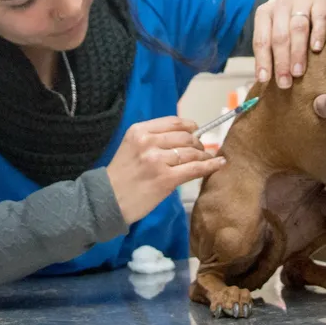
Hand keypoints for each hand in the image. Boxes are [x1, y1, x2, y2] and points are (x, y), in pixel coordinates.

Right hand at [107, 117, 225, 223]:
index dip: (189, 126)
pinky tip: (219, 164)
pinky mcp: (166, 179)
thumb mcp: (131, 148)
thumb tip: (184, 138)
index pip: (173, 122)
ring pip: (192, 152)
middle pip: (185, 137)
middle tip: (201, 150)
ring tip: (208, 159)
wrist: (106, 202)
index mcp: (139, 131)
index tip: (196, 131)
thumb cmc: (120, 177)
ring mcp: (157, 160)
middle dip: (197, 143)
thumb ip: (153, 140)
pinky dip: (210, 165)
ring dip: (204, 155)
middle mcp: (148, 142)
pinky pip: (195, 168)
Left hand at [253, 0, 325, 88]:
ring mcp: (301, 2)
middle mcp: (280, 6)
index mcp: (264, 13)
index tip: (264, 80)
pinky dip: (318, 34)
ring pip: (297, 27)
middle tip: (285, 82)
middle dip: (281, 61)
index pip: (261, 39)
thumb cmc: (287, 18)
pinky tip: (316, 49)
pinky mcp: (320, 2)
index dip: (262, 60)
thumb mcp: (273, 28)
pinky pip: (319, 18)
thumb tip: (263, 80)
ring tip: (298, 73)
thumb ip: (269, 49)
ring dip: (297, 52)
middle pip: (279, 36)